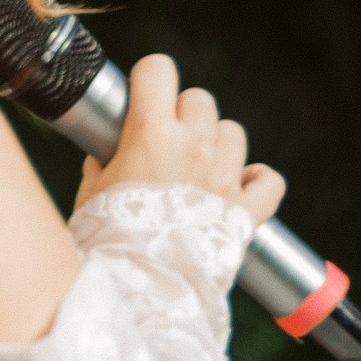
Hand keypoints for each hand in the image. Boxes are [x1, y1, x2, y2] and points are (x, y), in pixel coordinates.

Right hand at [77, 54, 284, 227]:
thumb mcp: (90, 195)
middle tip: (166, 145)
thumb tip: (104, 155)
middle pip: (199, 99)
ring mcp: (225, 176)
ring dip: (218, 146)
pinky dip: (258, 182)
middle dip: (183, 116)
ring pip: (233, 132)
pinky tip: (239, 190)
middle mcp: (194, 145)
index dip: (149, 80)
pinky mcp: (247, 210)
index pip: (159, 68)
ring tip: (198, 172)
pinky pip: (269, 180)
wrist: (140, 291)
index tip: (142, 98)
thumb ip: (102, 165)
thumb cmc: (107, 243)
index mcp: (151, 133)